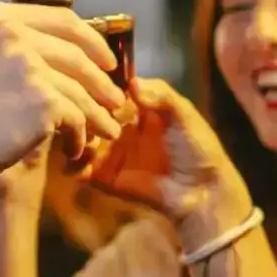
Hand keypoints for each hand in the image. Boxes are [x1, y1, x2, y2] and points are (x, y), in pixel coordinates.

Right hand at [0, 2, 126, 197]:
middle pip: (78, 56)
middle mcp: (13, 33)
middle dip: (101, 81)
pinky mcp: (43, 100)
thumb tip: (64, 53)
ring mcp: (29, 65)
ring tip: (108, 130)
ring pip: (82, 91)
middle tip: (115, 100)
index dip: (92, 40)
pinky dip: (80, 138)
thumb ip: (11, 49)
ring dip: (98, 115)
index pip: (62, 19)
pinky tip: (74, 151)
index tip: (107, 60)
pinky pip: (77, 119)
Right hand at [85, 77, 248, 227]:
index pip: (110, 92)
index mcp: (140, 108)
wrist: (202, 193)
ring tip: (82, 136)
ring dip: (74, 135)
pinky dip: (73, 163)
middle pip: (90, 113)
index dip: (98, 88)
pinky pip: (80, 169)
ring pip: (80, 138)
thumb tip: (131, 82)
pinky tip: (80, 157)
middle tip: (82, 112)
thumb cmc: (198, 149)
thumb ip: (161, 94)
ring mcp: (111, 152)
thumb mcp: (185, 114)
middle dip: (82, 111)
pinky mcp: (105, 178)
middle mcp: (121, 127)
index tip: (90, 86)